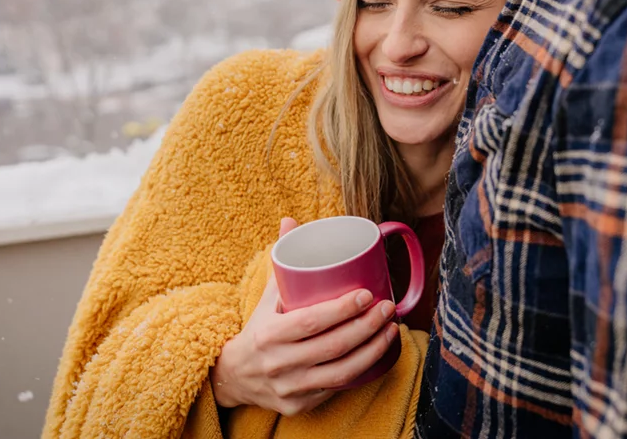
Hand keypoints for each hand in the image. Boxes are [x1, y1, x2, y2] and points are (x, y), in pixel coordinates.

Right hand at [210, 218, 398, 414]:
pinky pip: (337, 388)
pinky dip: (362, 371)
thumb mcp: (266, 296)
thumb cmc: (260, 328)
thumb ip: (281, 260)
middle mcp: (278, 364)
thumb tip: (290, 221)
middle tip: (388, 308)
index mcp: (268, 334)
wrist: (234, 377)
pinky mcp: (299, 405)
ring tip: (391, 329)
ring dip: (372, 350)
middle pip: (332, 346)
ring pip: (340, 372)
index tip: (367, 294)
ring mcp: (290, 388)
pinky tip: (378, 354)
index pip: (310, 322)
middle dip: (366, 327)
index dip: (342, 310)